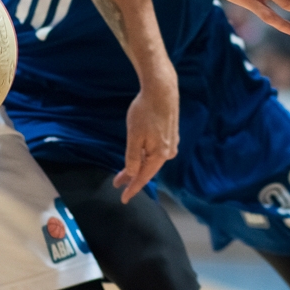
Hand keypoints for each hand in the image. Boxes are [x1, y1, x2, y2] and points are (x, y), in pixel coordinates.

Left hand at [113, 77, 178, 203]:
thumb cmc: (145, 112)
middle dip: (132, 176)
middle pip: (148, 169)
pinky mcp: (171, 134)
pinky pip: (155, 151)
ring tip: (125, 172)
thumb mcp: (135, 136)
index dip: (133, 188)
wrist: (161, 90)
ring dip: (138, 165)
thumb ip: (133, 157)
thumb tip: (131, 174)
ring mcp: (172, 143)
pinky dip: (145, 155)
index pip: (144, 177)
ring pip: (152, 160)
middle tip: (117, 183)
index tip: (123, 199)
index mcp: (161, 155)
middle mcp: (169, 152)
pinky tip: (139, 155)